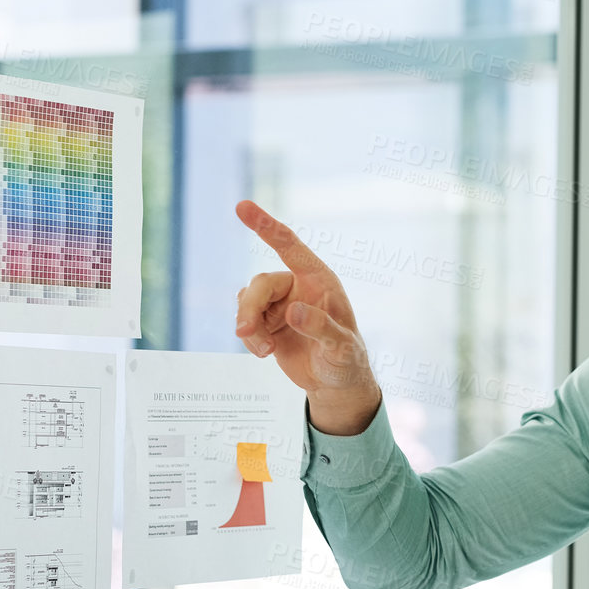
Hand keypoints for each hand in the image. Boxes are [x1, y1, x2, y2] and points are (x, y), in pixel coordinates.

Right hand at [233, 200, 381, 434]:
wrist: (334, 382)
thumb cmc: (346, 360)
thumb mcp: (341, 347)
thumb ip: (320, 327)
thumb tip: (293, 311)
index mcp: (319, 280)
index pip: (289, 246)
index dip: (265, 226)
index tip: (242, 206)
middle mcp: (298, 286)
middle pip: (260, 283)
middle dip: (250, 308)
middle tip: (245, 333)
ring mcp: (280, 303)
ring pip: (248, 301)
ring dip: (249, 326)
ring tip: (264, 351)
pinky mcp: (267, 321)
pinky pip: (246, 318)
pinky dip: (249, 337)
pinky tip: (264, 352)